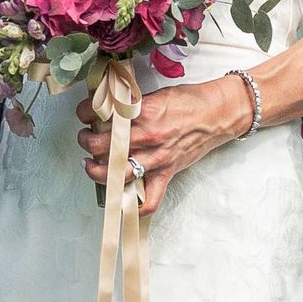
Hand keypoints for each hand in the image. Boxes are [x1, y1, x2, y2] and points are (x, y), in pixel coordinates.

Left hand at [76, 76, 260, 216]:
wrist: (218, 113)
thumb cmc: (189, 101)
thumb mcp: (156, 94)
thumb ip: (131, 103)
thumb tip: (107, 106)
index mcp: (144, 112)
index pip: (102, 114)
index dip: (85, 112)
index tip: (84, 112)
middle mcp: (149, 137)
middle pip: (103, 147)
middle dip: (87, 142)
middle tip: (86, 138)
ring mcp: (158, 158)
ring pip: (118, 174)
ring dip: (97, 171)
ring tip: (90, 165)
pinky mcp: (167, 173)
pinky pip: (150, 200)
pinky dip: (136, 206)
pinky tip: (122, 199)